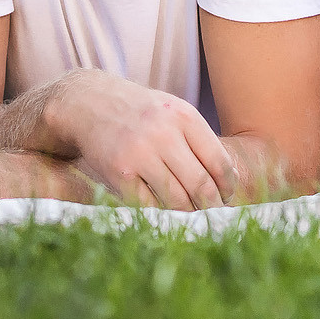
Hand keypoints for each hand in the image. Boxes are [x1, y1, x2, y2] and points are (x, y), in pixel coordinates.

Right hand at [48, 70, 238, 209]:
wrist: (90, 103)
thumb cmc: (141, 112)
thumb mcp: (174, 111)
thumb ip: (200, 139)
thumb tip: (229, 177)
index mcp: (184, 116)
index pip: (219, 162)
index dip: (228, 185)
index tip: (228, 195)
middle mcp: (163, 134)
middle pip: (200, 185)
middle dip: (212, 205)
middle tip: (215, 213)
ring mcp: (140, 154)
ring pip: (176, 199)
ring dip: (188, 213)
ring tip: (193, 216)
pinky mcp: (119, 173)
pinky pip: (149, 204)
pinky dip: (162, 213)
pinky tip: (167, 212)